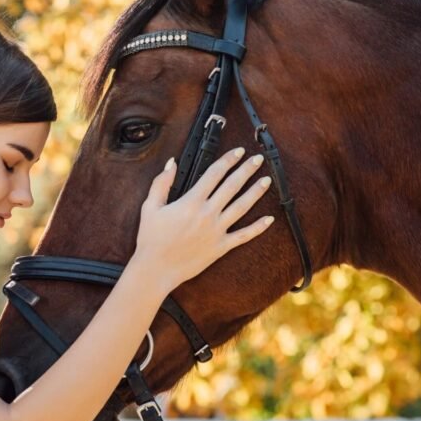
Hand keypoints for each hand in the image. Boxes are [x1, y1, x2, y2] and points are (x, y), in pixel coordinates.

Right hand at [132, 147, 274, 293]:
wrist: (156, 268)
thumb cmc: (151, 239)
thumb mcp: (151, 206)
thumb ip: (162, 182)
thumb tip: (172, 163)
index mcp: (191, 202)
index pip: (214, 174)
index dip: (228, 160)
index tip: (237, 152)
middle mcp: (207, 214)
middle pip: (232, 186)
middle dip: (246, 170)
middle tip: (258, 160)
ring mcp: (216, 230)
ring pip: (241, 207)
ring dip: (255, 192)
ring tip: (267, 181)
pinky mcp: (221, 247)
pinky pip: (243, 236)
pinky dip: (257, 228)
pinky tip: (269, 219)